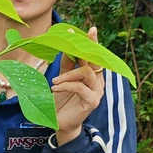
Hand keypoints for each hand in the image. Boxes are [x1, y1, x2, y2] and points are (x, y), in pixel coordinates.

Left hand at [51, 26, 104, 144]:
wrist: (60, 123)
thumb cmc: (62, 101)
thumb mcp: (62, 80)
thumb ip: (66, 65)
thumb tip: (66, 47)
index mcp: (92, 75)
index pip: (93, 56)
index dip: (91, 42)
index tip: (89, 29)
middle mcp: (98, 82)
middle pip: (95, 60)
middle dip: (87, 46)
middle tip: (75, 36)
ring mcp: (97, 91)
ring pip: (86, 73)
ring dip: (67, 74)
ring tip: (54, 81)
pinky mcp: (92, 101)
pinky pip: (79, 87)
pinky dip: (66, 85)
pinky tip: (55, 89)